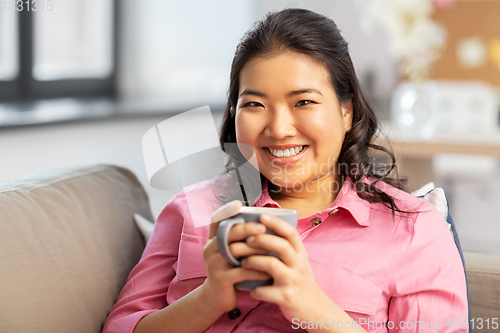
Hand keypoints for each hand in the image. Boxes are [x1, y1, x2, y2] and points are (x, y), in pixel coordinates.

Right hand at [199, 200, 271, 314]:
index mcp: (213, 239)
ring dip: (255, 249)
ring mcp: (213, 264)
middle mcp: (210, 249)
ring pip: (235, 251)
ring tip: (271, 249)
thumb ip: (239, 239)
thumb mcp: (230, 252)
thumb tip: (263, 221)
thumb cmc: (230, 270)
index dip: (226, 210)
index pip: (215, 220)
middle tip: (262, 227)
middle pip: (227, 233)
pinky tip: (268, 270)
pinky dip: (256, 269)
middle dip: (245, 228)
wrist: (217, 298)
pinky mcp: (220, 279)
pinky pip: (241, 272)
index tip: (238, 204)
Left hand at [240, 213, 329, 322]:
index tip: (262, 216)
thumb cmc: (300, 283)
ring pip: (271, 265)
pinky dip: (253, 289)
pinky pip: (264, 290)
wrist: (315, 310)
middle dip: (261, 239)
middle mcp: (299, 265)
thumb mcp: (299, 263)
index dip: (276, 223)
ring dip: (253, 261)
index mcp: (301, 255)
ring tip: (243, 263)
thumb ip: (286, 249)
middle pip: (281, 246)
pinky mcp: (286, 298)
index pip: (291, 233)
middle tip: (247, 239)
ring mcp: (293, 281)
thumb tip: (263, 231)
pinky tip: (249, 289)